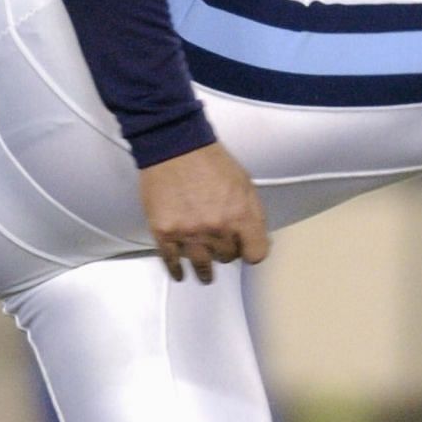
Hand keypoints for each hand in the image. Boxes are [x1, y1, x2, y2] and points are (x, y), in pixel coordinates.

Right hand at [138, 141, 269, 283]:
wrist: (174, 146)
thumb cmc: (210, 160)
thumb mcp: (244, 183)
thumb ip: (251, 213)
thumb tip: (253, 237)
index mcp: (241, 215)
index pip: (256, 254)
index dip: (252, 252)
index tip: (247, 251)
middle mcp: (217, 229)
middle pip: (227, 258)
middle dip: (226, 251)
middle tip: (220, 245)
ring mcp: (189, 234)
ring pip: (202, 266)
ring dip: (205, 271)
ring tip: (206, 276)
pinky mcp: (165, 233)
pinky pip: (172, 262)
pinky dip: (177, 270)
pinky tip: (180, 273)